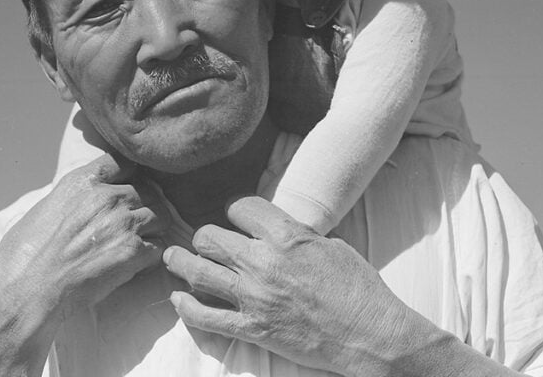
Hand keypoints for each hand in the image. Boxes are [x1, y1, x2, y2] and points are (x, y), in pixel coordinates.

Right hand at [0, 154, 169, 376]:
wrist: (24, 292)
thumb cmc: (23, 257)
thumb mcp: (44, 208)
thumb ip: (73, 198)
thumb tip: (83, 204)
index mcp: (82, 181)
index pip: (124, 162)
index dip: (130, 176)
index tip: (129, 188)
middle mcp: (106, 196)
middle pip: (149, 189)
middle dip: (146, 205)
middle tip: (136, 224)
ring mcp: (122, 222)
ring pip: (161, 215)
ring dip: (153, 230)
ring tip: (138, 244)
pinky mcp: (132, 252)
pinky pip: (158, 247)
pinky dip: (150, 257)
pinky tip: (134, 265)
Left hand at [162, 195, 424, 376]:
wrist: (369, 334)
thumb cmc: (358, 287)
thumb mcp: (331, 245)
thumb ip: (296, 235)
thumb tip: (278, 230)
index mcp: (286, 235)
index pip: (240, 208)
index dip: (236, 210)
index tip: (236, 217)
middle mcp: (264, 262)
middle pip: (211, 237)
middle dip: (205, 236)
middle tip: (206, 241)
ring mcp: (255, 296)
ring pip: (199, 272)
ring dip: (181, 263)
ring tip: (173, 257)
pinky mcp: (253, 328)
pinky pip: (206, 317)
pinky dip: (187, 308)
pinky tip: (178, 300)